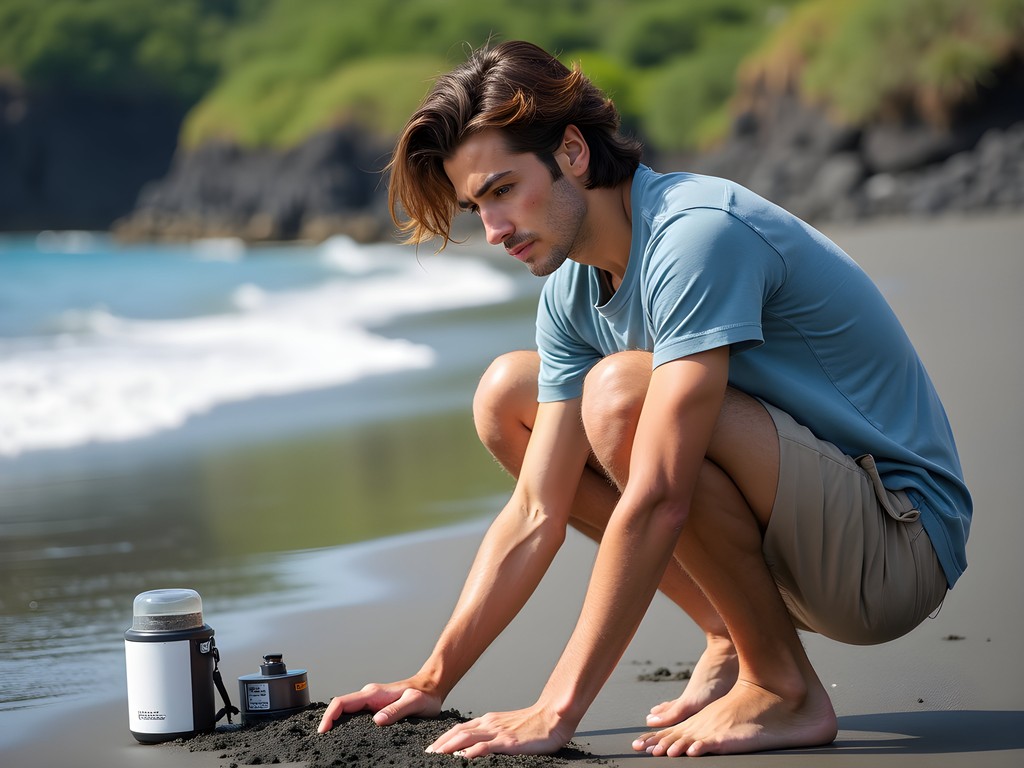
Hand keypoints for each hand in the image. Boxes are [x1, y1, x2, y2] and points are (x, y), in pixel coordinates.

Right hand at [317, 679, 443, 732]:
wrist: (432, 687)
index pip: (342, 702)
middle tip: (322, 742)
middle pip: (340, 707)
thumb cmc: (425, 694)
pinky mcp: (376, 708)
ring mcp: (372, 702)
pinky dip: (346, 724)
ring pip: (347, 711)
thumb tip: (377, 720)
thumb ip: (396, 710)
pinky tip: (348, 737)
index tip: (322, 731)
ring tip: (330, 742)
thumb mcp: (414, 703)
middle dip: (328, 722)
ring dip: (336, 723)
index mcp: (374, 694)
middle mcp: (369, 696)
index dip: (329, 716)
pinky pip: (356, 715)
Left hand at [425, 704, 574, 758]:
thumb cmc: (534, 725)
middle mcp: (490, 724)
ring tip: (435, 756)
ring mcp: (498, 732)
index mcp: (489, 720)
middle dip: (440, 744)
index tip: (432, 749)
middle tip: (427, 755)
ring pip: (467, 738)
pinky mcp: (508, 742)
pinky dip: (470, 753)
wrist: (553, 716)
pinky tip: (461, 759)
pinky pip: (485, 747)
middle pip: (458, 732)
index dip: (444, 738)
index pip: (460, 729)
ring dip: (448, 747)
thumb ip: (493, 733)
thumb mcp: (508, 727)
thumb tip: (477, 746)